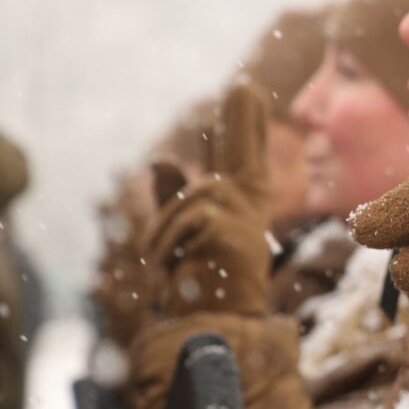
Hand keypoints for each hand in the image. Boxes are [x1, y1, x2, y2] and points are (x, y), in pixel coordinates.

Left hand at [145, 84, 271, 316]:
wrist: (213, 322)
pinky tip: (182, 268)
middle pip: (240, 150)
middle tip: (242, 86)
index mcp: (238, 201)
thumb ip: (173, 196)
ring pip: (182, 203)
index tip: (246, 89)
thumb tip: (162, 160)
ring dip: (163, 236)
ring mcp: (238, 211)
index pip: (240, 155)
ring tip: (175, 265)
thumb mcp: (181, 234)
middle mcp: (244, 201)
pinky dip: (165, 249)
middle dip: (241, 117)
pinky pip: (174, 225)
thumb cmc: (200, 283)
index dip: (244, 123)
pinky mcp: (224, 224)